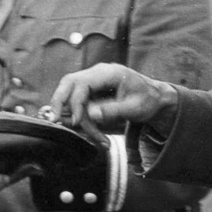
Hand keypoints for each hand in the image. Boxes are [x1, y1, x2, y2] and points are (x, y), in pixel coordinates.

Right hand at [50, 63, 178, 140]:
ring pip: (71, 97)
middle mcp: (97, 73)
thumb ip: (113, 110)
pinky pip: (79, 104)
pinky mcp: (92, 92)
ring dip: (78, 118)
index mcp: (108, 72)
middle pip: (68, 83)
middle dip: (59, 102)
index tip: (78, 122)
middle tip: (55, 121)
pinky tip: (98, 134)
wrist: (155, 98)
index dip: (75, 102)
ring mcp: (93, 82)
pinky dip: (84, 120)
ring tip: (99, 138)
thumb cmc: (148, 99)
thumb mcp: (135, 107)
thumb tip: (91, 115)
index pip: (81, 83)